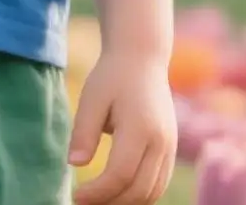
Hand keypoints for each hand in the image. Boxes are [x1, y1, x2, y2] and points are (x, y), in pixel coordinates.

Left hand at [68, 50, 175, 204]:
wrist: (142, 57)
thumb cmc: (113, 76)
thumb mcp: (92, 98)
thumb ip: (84, 132)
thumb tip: (75, 164)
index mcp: (141, 127)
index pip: (120, 175)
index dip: (97, 193)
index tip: (75, 196)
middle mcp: (161, 140)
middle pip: (138, 190)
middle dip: (109, 203)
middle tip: (83, 201)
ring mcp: (169, 145)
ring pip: (152, 193)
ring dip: (125, 202)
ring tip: (99, 199)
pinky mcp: (170, 148)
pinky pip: (158, 184)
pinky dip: (139, 195)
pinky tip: (117, 191)